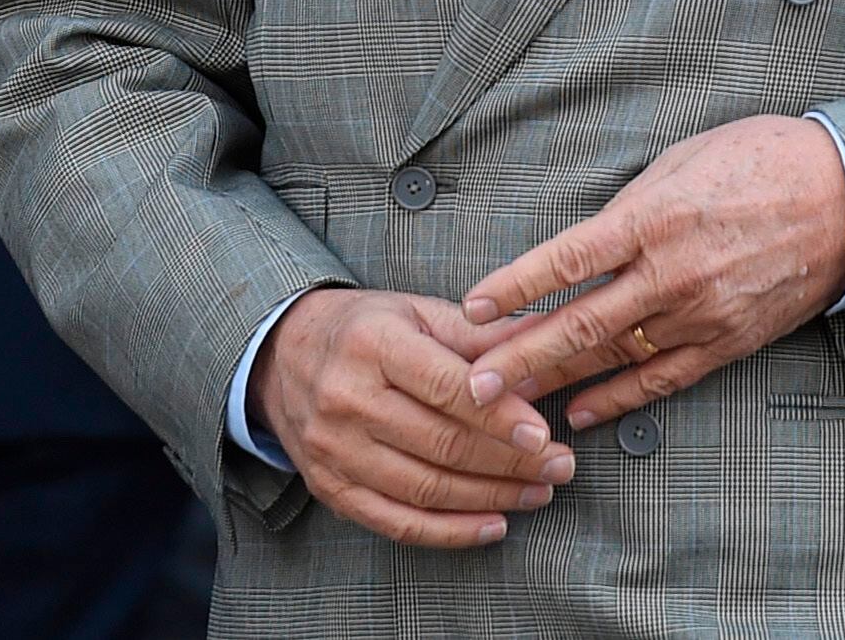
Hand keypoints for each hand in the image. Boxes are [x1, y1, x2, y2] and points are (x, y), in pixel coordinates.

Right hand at [251, 288, 572, 549]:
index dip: (500, 416)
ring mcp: (335, 450)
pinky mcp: (330, 489)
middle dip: (511, 462)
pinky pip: (398, 523)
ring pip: (426, 489)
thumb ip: (480, 334)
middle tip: (561, 465)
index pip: (446, 388)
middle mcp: (348, 399)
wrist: (283, 355)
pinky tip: (494, 524)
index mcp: (374, 344)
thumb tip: (545, 341)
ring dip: (492, 497)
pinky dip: (452, 532)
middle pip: (442, 444)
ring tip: (540, 491)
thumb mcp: (417, 312)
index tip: (545, 433)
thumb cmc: (365, 329)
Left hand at [458, 116, 844, 428]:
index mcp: (654, 218)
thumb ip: (628, 208)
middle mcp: (671, 273)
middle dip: (520, 356)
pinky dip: (618, 400)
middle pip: (579, 324)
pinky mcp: (728, 343)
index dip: (514, 286)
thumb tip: (584, 246)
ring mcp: (701, 315)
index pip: (566, 259)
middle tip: (472, 384)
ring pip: (614, 358)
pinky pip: (662, 380)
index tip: (472, 306)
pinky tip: (581, 414)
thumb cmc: (758, 161)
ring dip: (557, 383)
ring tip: (508, 404)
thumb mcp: (682, 161)